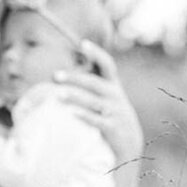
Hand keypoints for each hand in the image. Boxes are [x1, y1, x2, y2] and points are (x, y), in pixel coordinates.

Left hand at [53, 45, 143, 161]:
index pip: (106, 64)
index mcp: (113, 85)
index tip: (83, 43)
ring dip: (75, 98)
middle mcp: (114, 96)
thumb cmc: (112, 115)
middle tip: (56, 76)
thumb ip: (94, 83)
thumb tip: (72, 67)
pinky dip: (85, 116)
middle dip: (75, 78)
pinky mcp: (112, 128)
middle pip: (94, 83)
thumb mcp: (108, 97)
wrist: (130, 142)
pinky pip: (97, 121)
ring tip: (58, 95)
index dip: (96, 53)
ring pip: (93, 102)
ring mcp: (114, 112)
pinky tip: (72, 113)